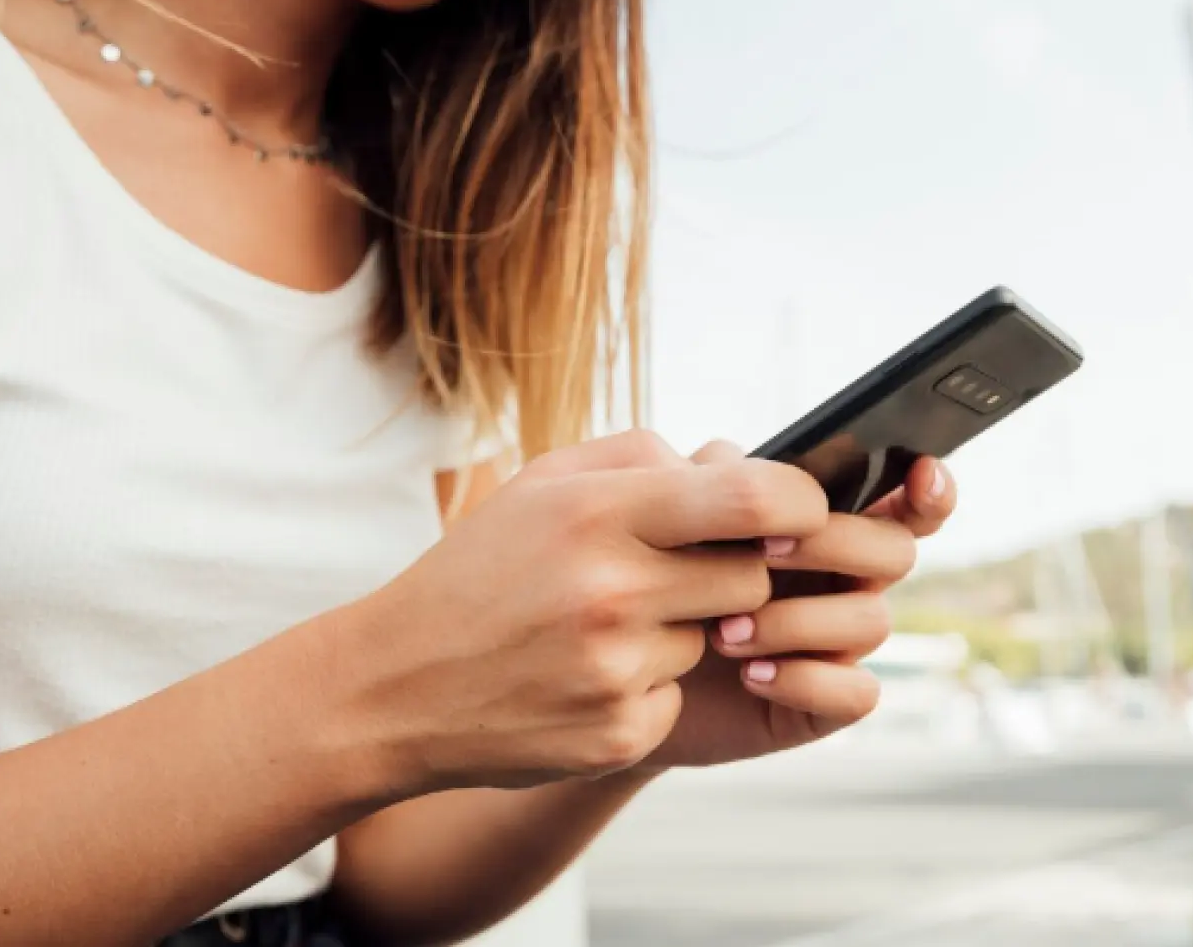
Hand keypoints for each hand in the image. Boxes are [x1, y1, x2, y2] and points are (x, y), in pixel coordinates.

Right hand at [332, 430, 826, 794]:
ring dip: (680, 632)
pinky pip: (679, 696)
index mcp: (599, 514)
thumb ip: (642, 459)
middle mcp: (613, 590)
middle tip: (674, 574)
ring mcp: (617, 670)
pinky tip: (584, 679)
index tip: (798, 515)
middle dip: (730, 573)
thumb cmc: (480, 571)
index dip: (800, 505)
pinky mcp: (619, 734)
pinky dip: (648, 688)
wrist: (393, 687)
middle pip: (750, 577)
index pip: (754, 499)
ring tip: (598, 629)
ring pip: (715, 639)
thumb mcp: (542, 486)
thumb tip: (735, 464)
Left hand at [643, 444, 957, 768]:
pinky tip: (751, 675)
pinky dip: (805, 680)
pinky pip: (857, 692)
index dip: (927, 487)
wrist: (618, 671)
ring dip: (797, 619)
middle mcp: (845, 580)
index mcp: (824, 524)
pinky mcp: (823, 703)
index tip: (920, 473)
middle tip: (760, 552)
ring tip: (723, 631)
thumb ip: (715, 481)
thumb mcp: (677, 520)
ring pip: (871, 620)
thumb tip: (737, 463)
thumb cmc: (655, 582)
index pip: (902, 499)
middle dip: (832, 544)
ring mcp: (838, 643)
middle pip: (894, 550)